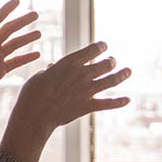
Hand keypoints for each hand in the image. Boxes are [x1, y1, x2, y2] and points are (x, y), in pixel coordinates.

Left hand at [0, 0, 41, 114]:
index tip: (17, 0)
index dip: (6, 10)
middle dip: (21, 22)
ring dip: (26, 39)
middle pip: (8, 31)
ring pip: (14, 45)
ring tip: (39, 33)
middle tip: (36, 15)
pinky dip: (26, 58)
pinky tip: (37, 54)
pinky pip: (15, 62)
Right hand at [0, 41, 130, 161]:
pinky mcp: (88, 106)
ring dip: (122, 74)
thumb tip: (54, 68)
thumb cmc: (32, 93)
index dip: (101, 46)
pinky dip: (119, 102)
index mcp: (70, 63)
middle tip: (112, 61)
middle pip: (106, 64)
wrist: (34, 114)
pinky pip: (108, 103)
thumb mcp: (41, 75)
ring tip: (128, 71)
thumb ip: (53, 71)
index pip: (93, 49)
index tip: (103, 46)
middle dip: (111, 61)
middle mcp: (82, 74)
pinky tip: (128, 100)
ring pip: (112, 80)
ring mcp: (87, 90)